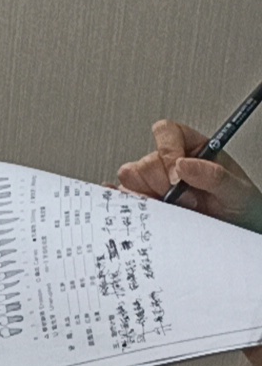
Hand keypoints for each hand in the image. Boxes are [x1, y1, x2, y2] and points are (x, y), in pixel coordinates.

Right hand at [117, 120, 261, 231]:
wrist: (236, 233)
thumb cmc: (239, 209)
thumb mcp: (238, 191)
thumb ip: (214, 176)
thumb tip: (184, 164)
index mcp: (193, 149)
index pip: (166, 132)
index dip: (168, 151)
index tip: (179, 176)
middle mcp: (170, 164)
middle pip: (145, 160)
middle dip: (162, 183)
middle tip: (183, 198)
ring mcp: (155, 183)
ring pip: (130, 178)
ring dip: (149, 195)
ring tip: (173, 207)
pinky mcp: (145, 202)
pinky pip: (124, 197)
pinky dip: (129, 202)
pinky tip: (146, 209)